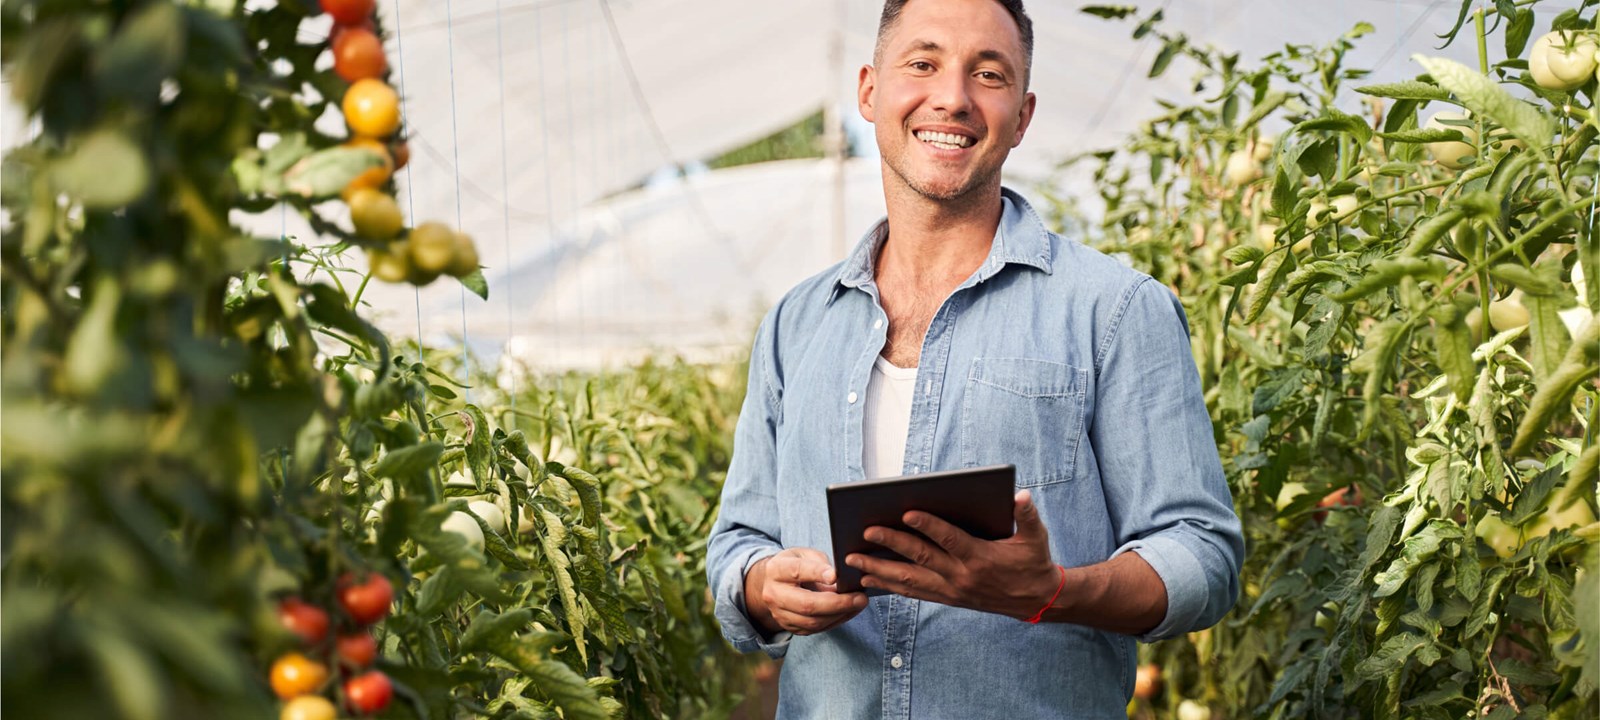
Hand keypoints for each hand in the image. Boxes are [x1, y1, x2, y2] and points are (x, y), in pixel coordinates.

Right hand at [745, 547, 868, 636]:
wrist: (773, 583)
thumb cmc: (794, 564)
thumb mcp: (803, 554)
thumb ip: (819, 562)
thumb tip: (839, 576)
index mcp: (776, 570)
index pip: (796, 571)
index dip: (817, 573)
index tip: (836, 575)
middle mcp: (774, 594)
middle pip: (807, 605)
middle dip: (837, 603)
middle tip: (860, 598)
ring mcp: (780, 614)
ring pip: (813, 622)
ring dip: (840, 615)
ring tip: (859, 604)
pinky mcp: (790, 627)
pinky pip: (816, 629)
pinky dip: (836, 621)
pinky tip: (849, 611)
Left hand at [845, 490, 1058, 619]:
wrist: (1036, 601)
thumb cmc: (1033, 562)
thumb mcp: (1037, 537)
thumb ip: (1028, 516)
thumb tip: (1020, 496)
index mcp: (980, 557)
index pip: (949, 539)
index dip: (928, 526)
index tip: (906, 513)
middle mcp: (961, 576)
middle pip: (920, 558)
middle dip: (891, 544)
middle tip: (866, 532)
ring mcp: (952, 590)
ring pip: (910, 580)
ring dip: (880, 571)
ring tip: (854, 561)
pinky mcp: (948, 599)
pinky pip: (914, 592)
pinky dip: (890, 586)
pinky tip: (869, 580)